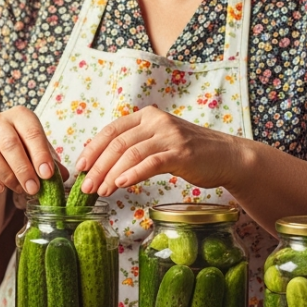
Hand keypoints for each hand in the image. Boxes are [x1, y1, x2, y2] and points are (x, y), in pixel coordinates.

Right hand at [0, 107, 61, 195]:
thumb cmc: (22, 149)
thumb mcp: (38, 150)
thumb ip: (50, 162)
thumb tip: (64, 177)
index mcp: (20, 115)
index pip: (32, 133)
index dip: (40, 154)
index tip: (47, 175)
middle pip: (10, 144)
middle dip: (23, 169)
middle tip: (34, 189)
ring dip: (7, 176)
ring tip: (20, 191)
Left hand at [74, 106, 242, 196]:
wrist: (227, 157)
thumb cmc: (190, 154)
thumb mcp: (159, 142)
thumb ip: (136, 146)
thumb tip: (103, 166)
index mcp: (146, 116)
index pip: (111, 130)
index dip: (92, 148)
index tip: (80, 167)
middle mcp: (156, 121)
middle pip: (117, 143)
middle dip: (97, 166)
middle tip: (85, 186)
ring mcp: (169, 135)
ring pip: (131, 153)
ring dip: (111, 173)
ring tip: (100, 191)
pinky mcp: (181, 152)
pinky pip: (151, 162)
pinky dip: (133, 173)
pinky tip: (121, 184)